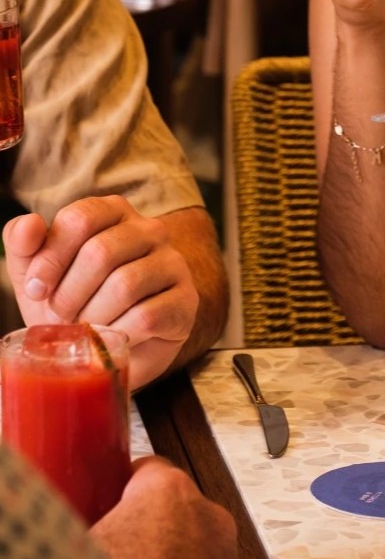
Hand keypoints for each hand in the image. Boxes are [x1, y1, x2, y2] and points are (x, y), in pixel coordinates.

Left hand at [2, 196, 199, 389]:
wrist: (112, 346)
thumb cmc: (75, 302)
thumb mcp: (38, 275)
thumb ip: (24, 245)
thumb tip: (30, 224)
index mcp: (113, 212)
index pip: (80, 218)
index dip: (50, 259)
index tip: (36, 290)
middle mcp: (149, 230)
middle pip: (101, 252)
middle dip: (69, 294)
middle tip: (60, 317)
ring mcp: (173, 263)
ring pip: (125, 285)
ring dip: (92, 316)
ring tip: (85, 329)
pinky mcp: (186, 300)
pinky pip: (146, 316)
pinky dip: (117, 334)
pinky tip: (112, 338)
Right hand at [90, 456, 246, 558]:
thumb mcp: (77, 553)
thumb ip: (79, 534)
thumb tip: (66, 536)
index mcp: (166, 490)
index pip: (147, 469)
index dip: (125, 486)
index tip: (110, 501)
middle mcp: (206, 511)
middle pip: (173, 509)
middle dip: (150, 528)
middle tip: (119, 554)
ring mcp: (227, 550)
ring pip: (195, 545)